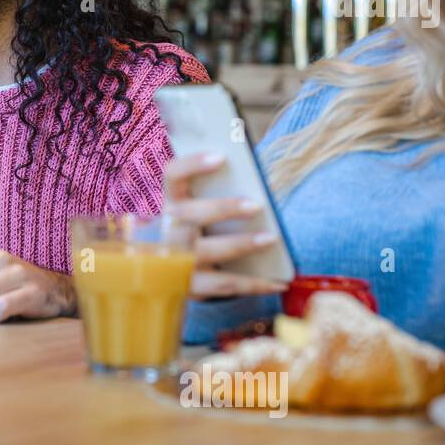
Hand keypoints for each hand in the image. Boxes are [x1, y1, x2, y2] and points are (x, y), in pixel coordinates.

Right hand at [163, 153, 289, 300]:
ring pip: (207, 251)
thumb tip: (257, 190)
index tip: (222, 157)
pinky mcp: (188, 287)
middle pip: (188, 215)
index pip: (172, 175)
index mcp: (169, 203)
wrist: (166, 279)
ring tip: (271, 239)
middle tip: (256, 205)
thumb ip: (213, 199)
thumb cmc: (194, 236)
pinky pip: (223, 285)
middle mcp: (166, 230)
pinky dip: (253, 284)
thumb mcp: (194, 215)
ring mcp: (174, 261)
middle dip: (222, 208)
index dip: (192, 164)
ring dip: (240, 244)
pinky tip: (279, 283)